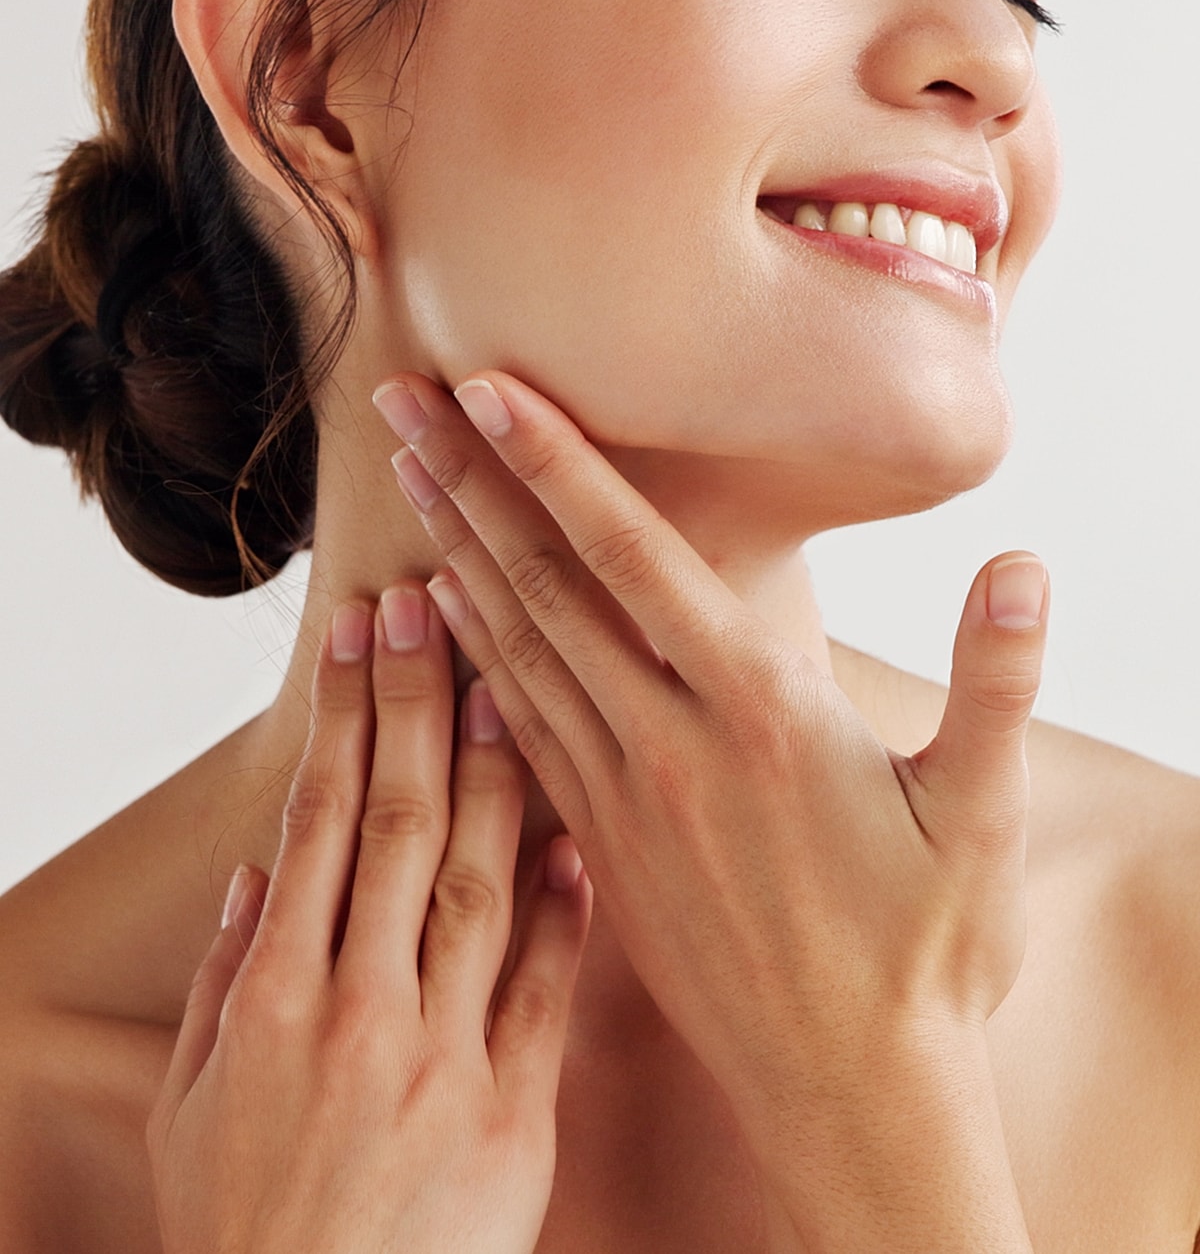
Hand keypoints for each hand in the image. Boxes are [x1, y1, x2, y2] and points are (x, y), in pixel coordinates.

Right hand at [147, 586, 591, 1253]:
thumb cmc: (244, 1231)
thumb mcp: (190, 1107)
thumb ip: (223, 981)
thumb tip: (260, 873)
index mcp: (278, 997)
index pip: (320, 816)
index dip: (345, 713)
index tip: (360, 630)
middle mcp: (362, 1008)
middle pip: (401, 822)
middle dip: (418, 704)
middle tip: (432, 608)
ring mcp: (444, 1056)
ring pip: (478, 882)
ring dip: (498, 774)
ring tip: (508, 679)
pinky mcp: (515, 1113)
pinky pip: (547, 990)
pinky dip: (564, 909)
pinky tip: (579, 834)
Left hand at [373, 374, 1048, 1131]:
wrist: (848, 1088)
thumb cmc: (926, 950)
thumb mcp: (985, 816)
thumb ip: (998, 685)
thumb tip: (1025, 568)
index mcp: (758, 712)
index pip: (633, 560)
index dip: (557, 465)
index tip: (488, 390)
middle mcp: (671, 742)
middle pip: (550, 587)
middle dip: (473, 484)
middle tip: (404, 402)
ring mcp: (623, 795)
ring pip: (518, 651)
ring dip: (457, 555)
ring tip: (406, 479)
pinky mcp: (602, 844)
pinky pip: (519, 731)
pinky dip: (472, 659)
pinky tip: (438, 610)